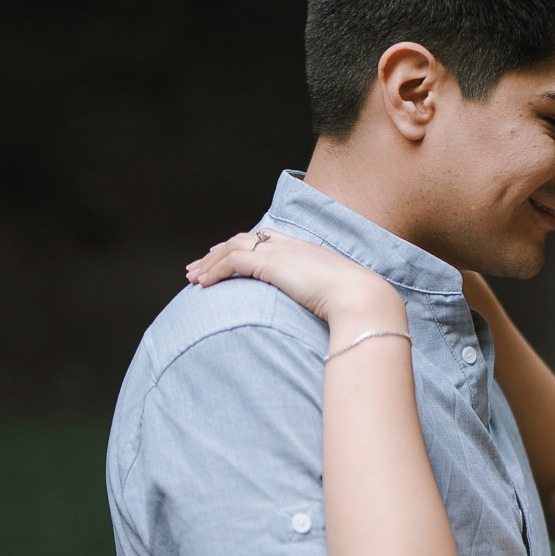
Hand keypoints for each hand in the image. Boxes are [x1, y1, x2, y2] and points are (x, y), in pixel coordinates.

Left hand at [187, 230, 397, 323]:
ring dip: (209, 263)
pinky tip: (203, 284)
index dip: (242, 246)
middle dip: (217, 253)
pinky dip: (215, 271)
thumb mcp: (336, 297)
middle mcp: (290, 245)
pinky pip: (232, 262)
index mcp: (305, 249)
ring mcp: (280, 252)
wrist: (361, 298)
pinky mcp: (270, 263)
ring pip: (232, 248)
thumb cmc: (356, 304)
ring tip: (193, 277)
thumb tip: (323, 317)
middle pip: (243, 240)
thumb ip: (323, 300)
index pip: (266, 238)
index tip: (225, 257)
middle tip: (198, 267)